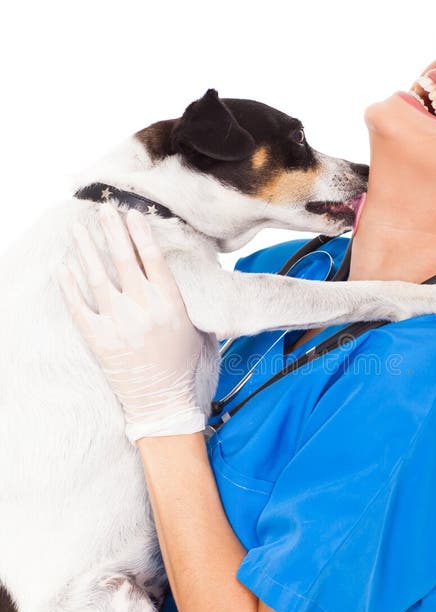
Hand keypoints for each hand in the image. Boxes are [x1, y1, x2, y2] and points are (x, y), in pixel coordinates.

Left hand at [57, 205, 206, 443]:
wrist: (163, 402)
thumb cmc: (182, 366)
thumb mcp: (195, 328)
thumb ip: (184, 300)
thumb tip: (172, 273)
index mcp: (170, 304)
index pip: (152, 258)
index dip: (140, 233)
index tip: (131, 214)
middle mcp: (143, 309)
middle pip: (123, 260)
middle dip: (112, 231)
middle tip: (102, 209)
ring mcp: (118, 324)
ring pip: (97, 277)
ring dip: (86, 250)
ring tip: (77, 229)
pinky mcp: (99, 340)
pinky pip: (78, 307)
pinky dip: (69, 286)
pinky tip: (63, 267)